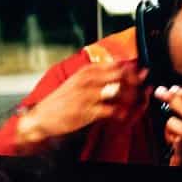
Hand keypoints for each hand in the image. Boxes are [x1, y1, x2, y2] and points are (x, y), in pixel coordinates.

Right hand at [14, 60, 147, 151]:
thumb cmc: (61, 101)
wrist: (41, 117)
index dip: (131, 69)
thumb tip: (117, 70)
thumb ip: (96, 76)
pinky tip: (121, 115)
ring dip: (130, 97)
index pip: (116, 64)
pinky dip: (120, 113)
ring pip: (119, 91)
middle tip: (139, 89)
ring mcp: (88, 95)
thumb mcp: (76, 82)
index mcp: (86, 71)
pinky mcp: (88, 111)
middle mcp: (88, 80)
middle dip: (135, 81)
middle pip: (121, 74)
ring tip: (132, 103)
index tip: (138, 75)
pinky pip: (112, 110)